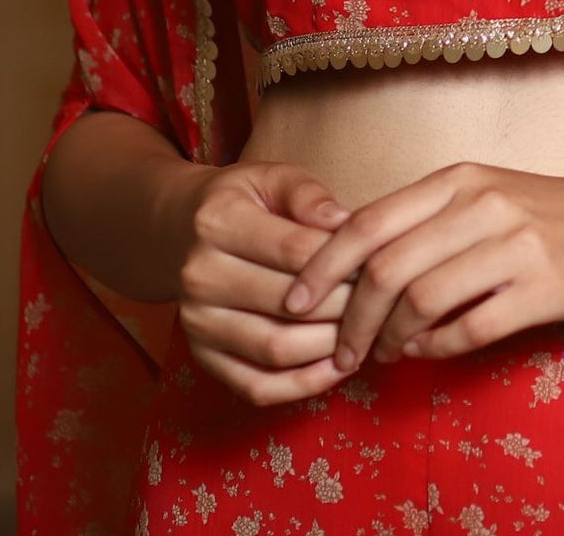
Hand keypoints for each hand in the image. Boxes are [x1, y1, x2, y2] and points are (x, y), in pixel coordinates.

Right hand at [171, 160, 355, 405]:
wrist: (180, 232)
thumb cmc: (242, 201)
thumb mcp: (270, 177)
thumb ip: (307, 194)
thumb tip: (345, 221)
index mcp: (218, 222)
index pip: (296, 250)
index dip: (345, 261)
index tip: (379, 263)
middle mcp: (200, 276)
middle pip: (289, 304)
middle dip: (345, 307)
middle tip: (383, 304)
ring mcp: (197, 323)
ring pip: (275, 349)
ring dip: (329, 349)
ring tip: (366, 334)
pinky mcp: (202, 358)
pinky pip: (257, 386)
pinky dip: (302, 386)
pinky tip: (336, 368)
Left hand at [281, 161, 563, 369]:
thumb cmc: (558, 214)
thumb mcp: (490, 196)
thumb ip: (431, 221)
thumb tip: (358, 266)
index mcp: (460, 178)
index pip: (369, 220)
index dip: (323, 266)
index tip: (295, 302)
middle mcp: (482, 203)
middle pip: (386, 266)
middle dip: (349, 319)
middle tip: (339, 352)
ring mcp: (516, 244)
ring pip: (421, 300)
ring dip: (390, 339)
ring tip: (384, 356)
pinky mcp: (545, 287)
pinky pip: (470, 328)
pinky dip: (437, 349)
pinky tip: (429, 354)